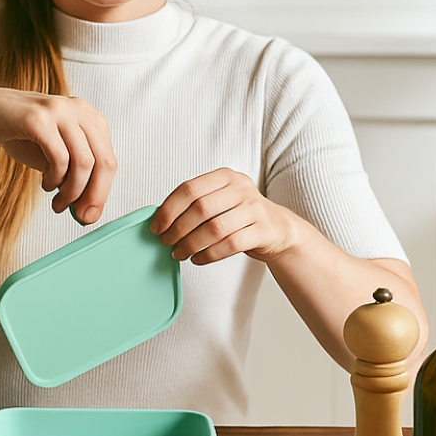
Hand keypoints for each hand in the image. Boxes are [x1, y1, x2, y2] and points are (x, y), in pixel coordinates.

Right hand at [0, 87, 116, 223]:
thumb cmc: (22, 134)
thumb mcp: (56, 155)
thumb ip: (75, 176)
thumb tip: (88, 208)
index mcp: (91, 118)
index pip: (109, 160)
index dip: (102, 193)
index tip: (89, 214)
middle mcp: (80, 110)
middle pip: (103, 161)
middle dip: (93, 196)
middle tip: (80, 215)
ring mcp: (60, 110)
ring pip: (83, 162)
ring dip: (71, 191)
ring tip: (57, 202)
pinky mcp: (39, 118)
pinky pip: (59, 157)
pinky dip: (54, 178)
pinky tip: (45, 184)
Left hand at [150, 169, 301, 264]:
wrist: (278, 228)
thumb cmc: (240, 215)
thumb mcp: (221, 199)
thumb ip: (196, 203)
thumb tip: (161, 219)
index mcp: (225, 176)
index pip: (189, 189)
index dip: (168, 209)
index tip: (156, 226)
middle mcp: (241, 189)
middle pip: (200, 209)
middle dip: (177, 229)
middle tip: (166, 242)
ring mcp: (254, 209)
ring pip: (214, 229)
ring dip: (190, 244)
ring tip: (179, 253)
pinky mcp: (262, 231)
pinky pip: (230, 245)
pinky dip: (209, 254)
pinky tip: (197, 259)